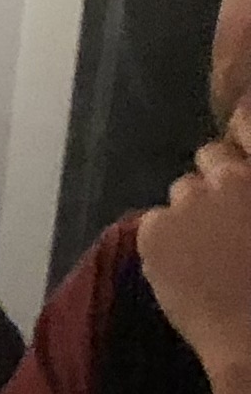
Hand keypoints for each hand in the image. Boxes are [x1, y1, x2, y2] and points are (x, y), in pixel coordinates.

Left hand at [136, 134, 250, 380]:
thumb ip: (248, 192)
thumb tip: (238, 181)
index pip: (241, 129)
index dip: (235, 157)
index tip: (236, 182)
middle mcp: (227, 176)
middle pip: (206, 162)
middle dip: (211, 186)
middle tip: (221, 224)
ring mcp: (187, 203)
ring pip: (179, 193)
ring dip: (187, 212)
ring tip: (202, 248)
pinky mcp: (155, 232)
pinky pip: (152, 223)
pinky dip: (162, 238)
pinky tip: (181, 264)